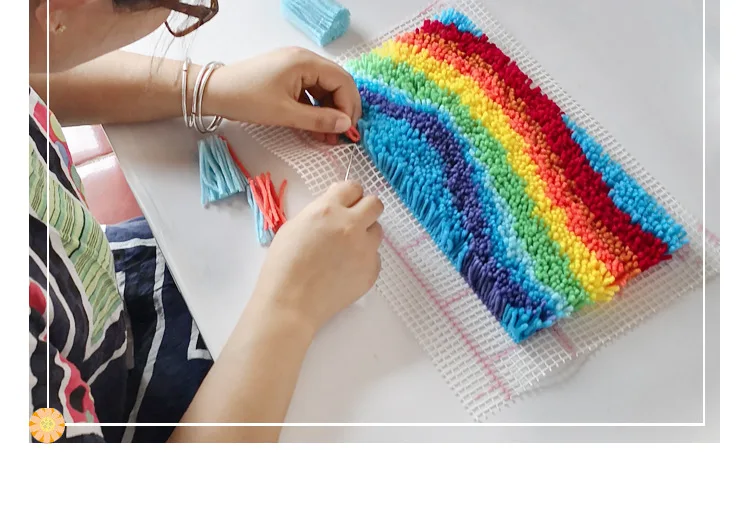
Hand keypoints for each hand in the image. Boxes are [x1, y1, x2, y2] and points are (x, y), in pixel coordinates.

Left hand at [206, 47, 361, 144]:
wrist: (214, 92)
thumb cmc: (247, 99)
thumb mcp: (285, 113)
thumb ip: (319, 120)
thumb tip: (345, 126)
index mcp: (306, 62)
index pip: (342, 81)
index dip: (349, 106)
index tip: (347, 130)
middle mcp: (304, 60)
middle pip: (336, 84)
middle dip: (342, 110)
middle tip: (342, 135)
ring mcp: (295, 67)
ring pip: (324, 90)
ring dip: (329, 112)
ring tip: (327, 137)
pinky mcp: (287, 77)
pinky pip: (309, 92)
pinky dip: (315, 110)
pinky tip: (314, 128)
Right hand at [246, 181, 383, 335]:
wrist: (291, 303)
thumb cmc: (283, 265)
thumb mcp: (294, 226)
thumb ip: (319, 211)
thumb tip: (337, 204)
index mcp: (329, 210)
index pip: (353, 187)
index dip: (350, 195)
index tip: (346, 202)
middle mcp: (352, 225)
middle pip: (375, 204)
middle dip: (365, 209)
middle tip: (353, 221)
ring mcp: (365, 249)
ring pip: (377, 231)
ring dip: (366, 235)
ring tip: (346, 250)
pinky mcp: (372, 271)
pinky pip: (375, 257)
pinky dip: (364, 260)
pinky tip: (345, 271)